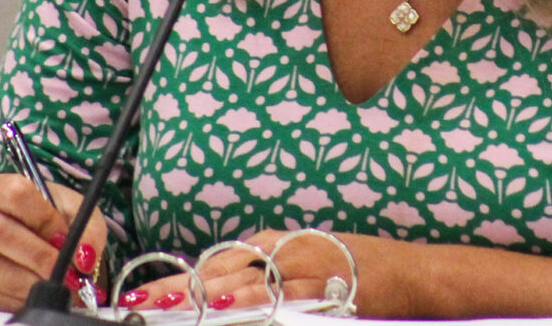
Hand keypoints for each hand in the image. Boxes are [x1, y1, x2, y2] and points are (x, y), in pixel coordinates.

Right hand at [0, 174, 107, 311]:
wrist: (40, 237)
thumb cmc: (54, 217)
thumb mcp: (77, 212)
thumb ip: (88, 229)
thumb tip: (85, 258)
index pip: (15, 194)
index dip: (44, 218)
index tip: (64, 236)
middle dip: (38, 255)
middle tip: (65, 270)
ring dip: (36, 282)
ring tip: (59, 283)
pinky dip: (27, 298)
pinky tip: (42, 290)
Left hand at [119, 230, 411, 317]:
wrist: (409, 273)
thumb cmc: (357, 267)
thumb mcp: (304, 259)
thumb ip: (265, 271)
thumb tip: (221, 287)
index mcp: (277, 242)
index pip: (218, 260)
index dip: (180, 279)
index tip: (146, 295)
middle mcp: (286, 251)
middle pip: (222, 270)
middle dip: (181, 290)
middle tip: (143, 303)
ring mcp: (304, 272)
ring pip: (246, 285)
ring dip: (206, 298)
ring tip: (171, 308)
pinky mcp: (323, 293)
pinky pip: (282, 300)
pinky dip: (254, 304)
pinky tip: (227, 308)